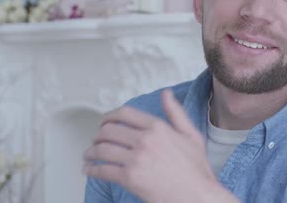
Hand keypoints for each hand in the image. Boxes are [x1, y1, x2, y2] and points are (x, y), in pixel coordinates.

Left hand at [83, 89, 236, 202]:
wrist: (198, 196)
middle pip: (109, 130)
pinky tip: (90, 170)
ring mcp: (136, 159)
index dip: (109, 116)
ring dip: (91, 152)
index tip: (104, 122)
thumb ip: (176, 113)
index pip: (124, 113)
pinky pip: (102, 170)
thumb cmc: (196, 170)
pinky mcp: (129, 178)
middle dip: (97, 135)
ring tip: (89, 156)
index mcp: (158, 127)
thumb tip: (166, 94)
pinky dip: (92, 169)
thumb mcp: (191, 135)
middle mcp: (145, 140)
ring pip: (102, 149)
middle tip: (95, 140)